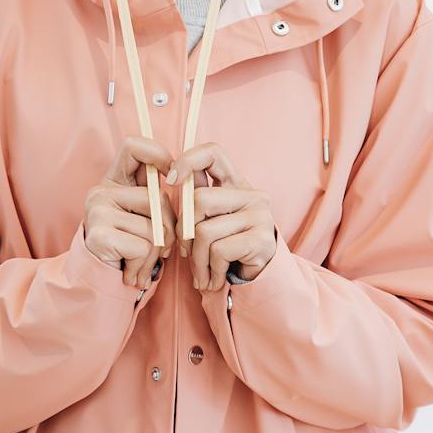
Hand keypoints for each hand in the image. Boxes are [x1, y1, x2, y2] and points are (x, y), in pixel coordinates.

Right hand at [83, 137, 178, 289]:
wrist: (99, 282)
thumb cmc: (129, 251)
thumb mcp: (144, 221)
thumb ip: (158, 201)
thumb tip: (191, 182)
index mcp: (113, 182)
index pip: (134, 146)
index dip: (158, 155)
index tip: (172, 178)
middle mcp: (101, 191)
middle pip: (158, 198)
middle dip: (169, 231)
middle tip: (158, 252)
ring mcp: (97, 211)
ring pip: (154, 228)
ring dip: (155, 255)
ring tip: (140, 265)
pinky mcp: (99, 234)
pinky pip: (143, 246)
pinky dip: (143, 265)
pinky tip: (131, 272)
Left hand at [165, 142, 277, 291]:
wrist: (261, 279)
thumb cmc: (228, 249)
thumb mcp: (211, 222)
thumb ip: (195, 203)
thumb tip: (170, 181)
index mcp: (236, 184)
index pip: (213, 153)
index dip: (188, 160)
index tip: (171, 179)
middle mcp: (252, 194)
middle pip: (199, 199)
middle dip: (184, 232)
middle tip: (186, 253)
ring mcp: (259, 215)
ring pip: (204, 231)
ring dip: (197, 260)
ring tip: (202, 274)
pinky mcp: (262, 238)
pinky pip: (219, 251)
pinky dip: (212, 270)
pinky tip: (216, 279)